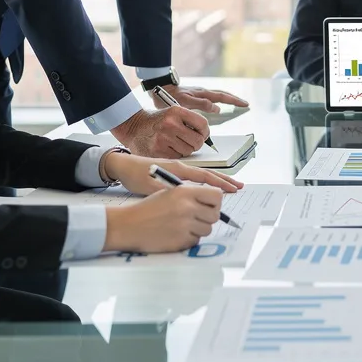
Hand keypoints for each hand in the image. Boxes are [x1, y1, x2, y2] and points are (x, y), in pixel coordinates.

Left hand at [102, 152, 242, 194]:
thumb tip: (184, 197)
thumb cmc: (135, 176)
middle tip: (239, 186)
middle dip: (224, 180)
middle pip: (208, 173)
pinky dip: (206, 182)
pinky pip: (195, 177)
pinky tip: (207, 188)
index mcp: (177, 169)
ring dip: (217, 181)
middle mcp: (180, 166)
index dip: (220, 183)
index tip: (233, 189)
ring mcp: (177, 168)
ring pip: (202, 175)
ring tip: (229, 187)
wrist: (122, 165)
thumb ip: (168, 191)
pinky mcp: (172, 172)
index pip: (204, 176)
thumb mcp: (150, 187)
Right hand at [103, 184, 222, 252]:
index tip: (210, 205)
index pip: (217, 195)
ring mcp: (185, 225)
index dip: (215, 201)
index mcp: (185, 192)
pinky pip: (196, 241)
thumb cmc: (148, 208)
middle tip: (196, 218)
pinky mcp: (181, 241)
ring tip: (182, 226)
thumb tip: (213, 203)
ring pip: (207, 229)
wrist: (128, 225)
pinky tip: (175, 234)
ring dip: (198, 229)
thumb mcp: (169, 193)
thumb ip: (191, 195)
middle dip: (208, 217)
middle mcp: (187, 207)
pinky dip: (189, 239)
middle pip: (215, 215)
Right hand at [111, 106, 210, 157]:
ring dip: (186, 150)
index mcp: (176, 111)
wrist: (133, 126)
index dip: (205, 132)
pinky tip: (168, 148)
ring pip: (188, 151)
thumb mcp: (172, 113)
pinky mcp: (157, 151)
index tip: (203, 134)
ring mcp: (163, 138)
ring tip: (176, 144)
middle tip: (190, 142)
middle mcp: (170, 124)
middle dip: (197, 143)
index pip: (202, 124)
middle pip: (198, 141)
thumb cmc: (156, 121)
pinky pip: (177, 158)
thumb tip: (206, 135)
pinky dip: (175, 155)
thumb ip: (189, 121)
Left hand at [152, 84, 249, 113]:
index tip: (245, 104)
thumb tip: (218, 108)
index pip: (223, 97)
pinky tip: (217, 105)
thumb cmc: (170, 97)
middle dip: (234, 99)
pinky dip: (218, 100)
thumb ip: (202, 104)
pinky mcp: (194, 95)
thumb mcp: (186, 102)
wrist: (159, 88)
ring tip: (235, 103)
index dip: (234, 101)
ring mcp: (199, 92)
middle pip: (223, 95)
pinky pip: (211, 97)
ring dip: (228, 99)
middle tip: (245, 104)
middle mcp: (203, 92)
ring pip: (217, 95)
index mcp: (203, 93)